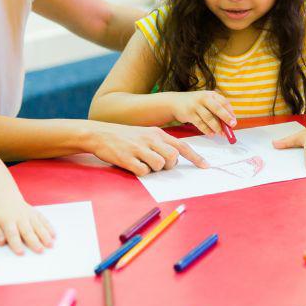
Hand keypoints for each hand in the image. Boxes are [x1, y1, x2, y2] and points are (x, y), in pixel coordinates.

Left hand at [0, 193, 55, 254]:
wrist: (5, 196)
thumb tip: (1, 242)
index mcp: (7, 221)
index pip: (12, 233)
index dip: (16, 243)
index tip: (21, 253)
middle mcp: (20, 218)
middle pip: (28, 231)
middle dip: (34, 241)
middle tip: (40, 251)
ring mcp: (29, 215)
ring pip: (38, 226)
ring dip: (45, 235)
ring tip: (50, 245)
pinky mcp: (35, 213)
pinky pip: (43, 220)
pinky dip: (49, 227)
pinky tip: (54, 235)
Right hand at [90, 123, 207, 175]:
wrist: (100, 134)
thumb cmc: (126, 137)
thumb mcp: (146, 134)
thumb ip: (161, 144)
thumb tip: (173, 159)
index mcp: (157, 133)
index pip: (182, 146)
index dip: (195, 157)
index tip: (205, 166)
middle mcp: (151, 139)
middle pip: (172, 157)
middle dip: (168, 165)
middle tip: (158, 164)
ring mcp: (139, 148)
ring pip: (159, 165)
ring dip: (154, 169)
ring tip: (143, 163)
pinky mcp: (127, 158)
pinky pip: (143, 171)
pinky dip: (140, 172)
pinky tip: (133, 164)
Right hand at [170, 91, 236, 137]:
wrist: (175, 102)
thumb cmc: (195, 103)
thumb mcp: (206, 101)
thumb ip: (216, 109)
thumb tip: (228, 121)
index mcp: (210, 94)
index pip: (223, 102)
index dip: (230, 112)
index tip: (234, 120)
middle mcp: (203, 98)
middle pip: (217, 108)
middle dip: (226, 118)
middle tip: (232, 125)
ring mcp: (195, 106)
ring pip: (209, 118)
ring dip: (216, 127)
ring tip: (221, 134)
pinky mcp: (189, 114)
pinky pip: (200, 124)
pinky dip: (206, 130)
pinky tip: (211, 134)